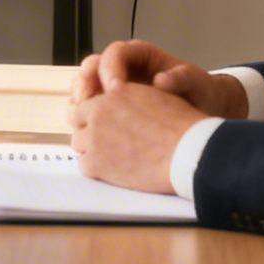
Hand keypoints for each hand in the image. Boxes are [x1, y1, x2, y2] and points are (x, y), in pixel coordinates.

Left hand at [67, 81, 205, 193]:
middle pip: (77, 121)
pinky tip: (111, 169)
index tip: (102, 123)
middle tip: (105, 140)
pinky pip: (83, 165)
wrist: (186, 151)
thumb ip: (129, 96)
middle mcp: (98, 113)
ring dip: (91, 148)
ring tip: (111, 156)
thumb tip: (120, 97)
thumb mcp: (153, 96)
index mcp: (112, 94)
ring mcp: (94, 138)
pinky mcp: (96, 163)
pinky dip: (94, 167)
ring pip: (79, 143)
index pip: (87, 103)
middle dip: (88, 129)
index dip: (94, 114)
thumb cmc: (179, 124)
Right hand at [71, 40, 246, 119]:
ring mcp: (116, 89)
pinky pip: (92, 109)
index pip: (115, 53)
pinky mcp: (113, 109)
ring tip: (81, 118)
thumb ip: (182, 78)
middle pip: (92, 67)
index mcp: (141, 56)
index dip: (110, 68)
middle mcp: (124, 69)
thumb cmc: (202, 95)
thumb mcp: (197, 84)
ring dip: (81, 101)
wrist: (203, 116)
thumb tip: (161, 80)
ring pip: (87, 87)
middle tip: (87, 102)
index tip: (115, 89)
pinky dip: (87, 118)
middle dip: (86, 83)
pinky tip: (89, 132)